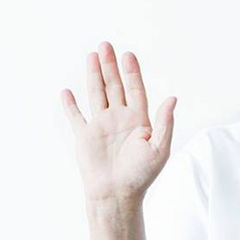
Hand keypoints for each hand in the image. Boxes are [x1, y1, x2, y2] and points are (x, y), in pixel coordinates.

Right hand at [61, 41, 176, 203]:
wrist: (117, 194)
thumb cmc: (141, 175)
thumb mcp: (159, 148)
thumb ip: (164, 123)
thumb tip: (172, 98)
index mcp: (138, 121)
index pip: (135, 90)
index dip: (132, 72)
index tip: (128, 55)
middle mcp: (119, 120)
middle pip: (114, 86)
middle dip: (110, 66)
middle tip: (106, 45)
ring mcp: (101, 126)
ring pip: (96, 94)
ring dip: (94, 75)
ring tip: (92, 56)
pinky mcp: (85, 136)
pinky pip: (76, 116)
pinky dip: (71, 104)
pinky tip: (67, 91)